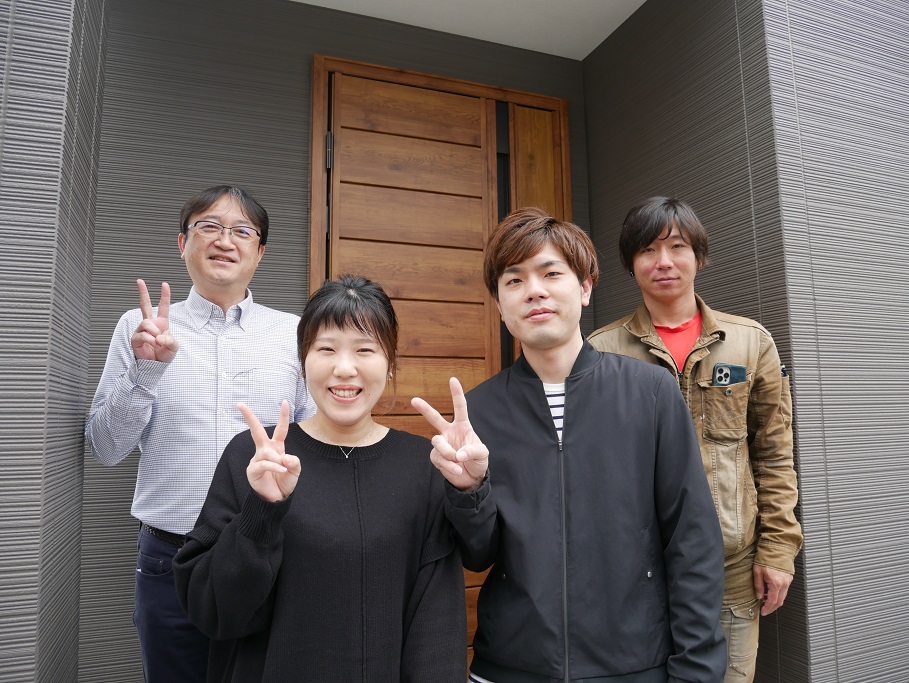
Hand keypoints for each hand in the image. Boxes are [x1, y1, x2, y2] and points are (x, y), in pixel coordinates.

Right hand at [131, 279, 178, 362]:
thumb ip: (171, 342)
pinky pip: (142, 335)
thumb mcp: (174, 347)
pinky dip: (149, 340)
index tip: (164, 284)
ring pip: (146, 323)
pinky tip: (152, 344)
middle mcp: (150, 324)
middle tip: (139, 280)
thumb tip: (160, 338)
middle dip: (143, 292)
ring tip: (156, 341)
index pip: (163, 307)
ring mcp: (142, 330)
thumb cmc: (164, 354)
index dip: (164, 296)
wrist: (155, 365)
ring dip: (154, 332)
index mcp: (161, 323)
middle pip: (145, 305)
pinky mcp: (135, 338)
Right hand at [239, 400, 300, 502]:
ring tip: (283, 470)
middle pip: (256, 431)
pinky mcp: (253, 470)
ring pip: (267, 452)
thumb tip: (284, 457)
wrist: (276, 499)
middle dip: (249, 417)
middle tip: (240, 404)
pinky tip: (282, 471)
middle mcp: (265, 450)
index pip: (280, 429)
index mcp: (276, 447)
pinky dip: (275, 467)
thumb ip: (294, 462)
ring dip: (278, 461)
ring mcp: (257, 459)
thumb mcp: (295, 470)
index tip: (285, 402)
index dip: (283, 416)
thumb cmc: (284, 482)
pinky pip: (264, 464)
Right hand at [411, 377, 488, 491]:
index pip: (459, 407)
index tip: (453, 380)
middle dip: (424, 409)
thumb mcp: (482, 453)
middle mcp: (449, 433)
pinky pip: (438, 458)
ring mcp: (442, 445)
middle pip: (435, 418)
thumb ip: (472, 450)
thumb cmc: (478, 461)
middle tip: (414, 400)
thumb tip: (458, 454)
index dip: (456, 393)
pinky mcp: (437, 457)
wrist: (472, 479)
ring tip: (457, 460)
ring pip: (436, 442)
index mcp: (462, 426)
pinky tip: (457, 469)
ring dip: (447, 451)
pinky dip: (448, 465)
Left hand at [753, 563, 792, 614]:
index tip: (763, 612)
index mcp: (776, 583)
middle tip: (764, 610)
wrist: (777, 548)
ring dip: (775, 602)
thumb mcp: (757, 571)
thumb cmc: (766, 558)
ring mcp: (788, 582)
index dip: (767, 608)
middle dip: (772, 608)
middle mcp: (784, 584)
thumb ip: (758, 585)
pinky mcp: (789, 579)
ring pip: (783, 597)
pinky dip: (778, 595)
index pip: (772, 601)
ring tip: (765, 601)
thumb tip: (758, 596)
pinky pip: (784, 591)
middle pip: (779, 602)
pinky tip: (770, 593)